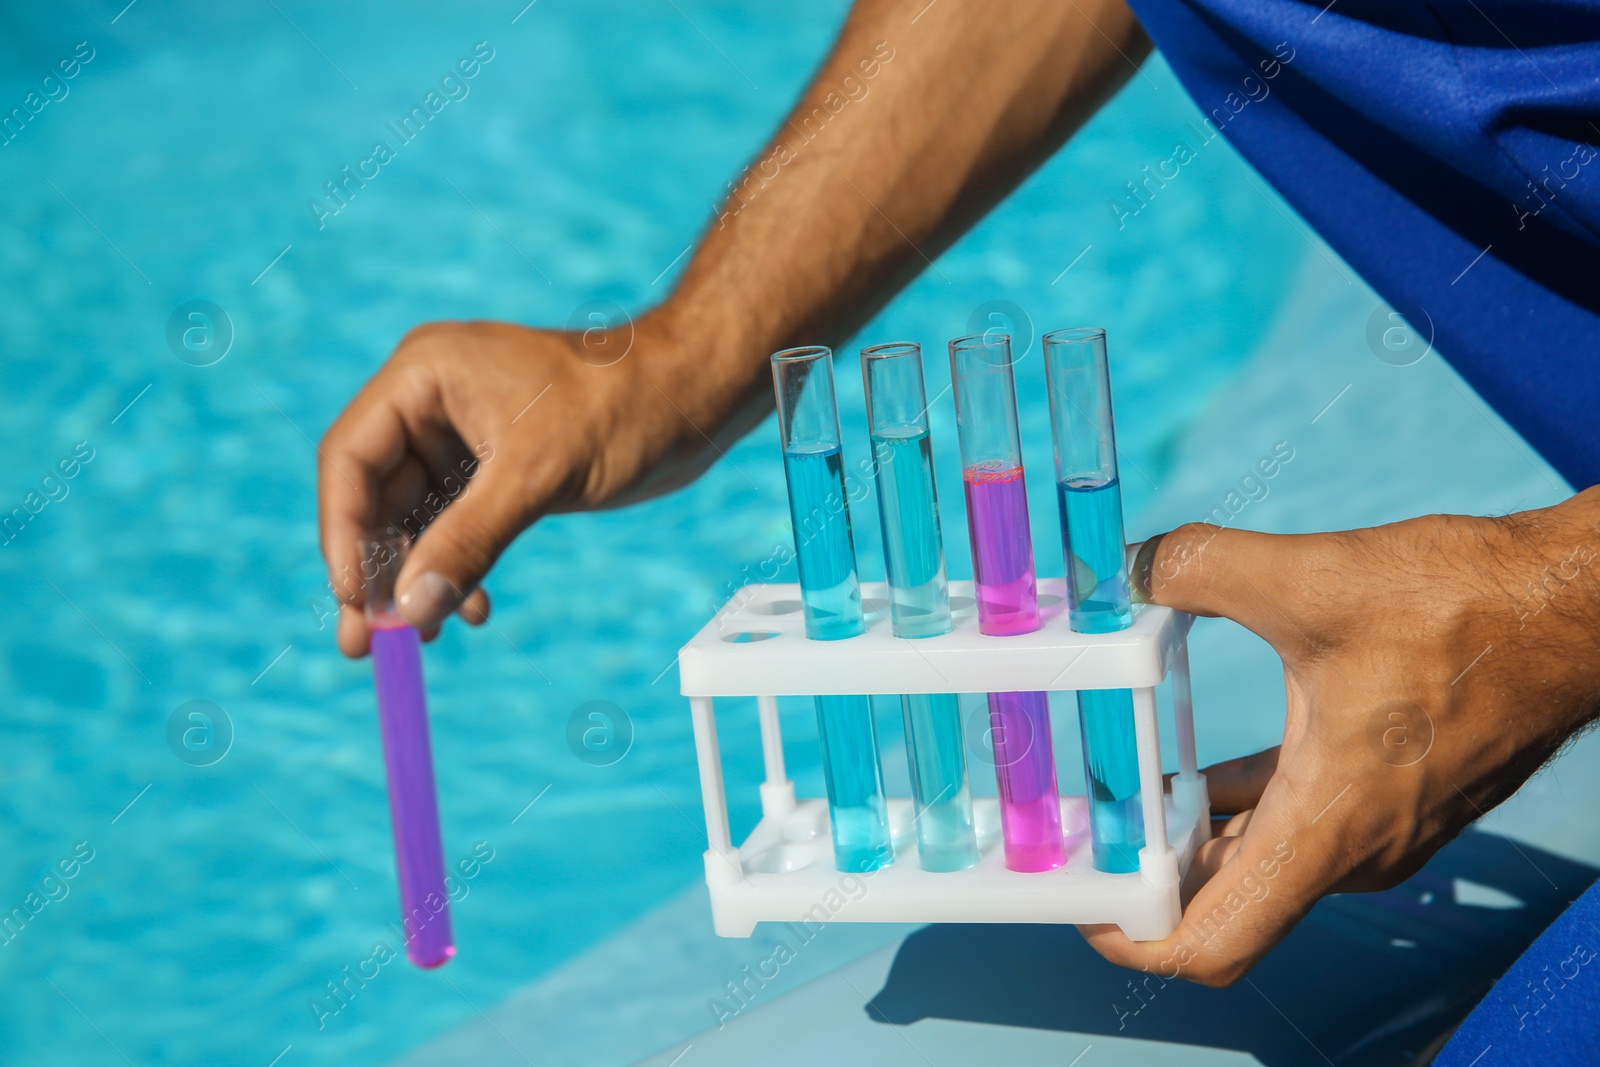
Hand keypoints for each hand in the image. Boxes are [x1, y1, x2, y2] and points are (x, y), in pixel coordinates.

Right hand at [317, 312, 749, 656]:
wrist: (694, 396)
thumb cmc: (623, 408)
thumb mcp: (536, 478)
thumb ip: (467, 543)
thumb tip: (408, 610)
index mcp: (424, 374)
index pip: (351, 458)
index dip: (342, 533)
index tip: (353, 600)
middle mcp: (433, 400)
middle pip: (375, 495)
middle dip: (376, 570)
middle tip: (364, 645)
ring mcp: (464, 434)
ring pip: (415, 517)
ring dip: (418, 578)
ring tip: (417, 641)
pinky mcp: (498, 465)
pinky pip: (456, 524)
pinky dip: (458, 567)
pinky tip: (472, 611)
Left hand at [1079, 492, 1599, 984]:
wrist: (1571, 611)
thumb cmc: (1467, 610)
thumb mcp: (1310, 577)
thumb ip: (1198, 568)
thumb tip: (1124, 567)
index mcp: (1328, 826)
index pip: (1217, 940)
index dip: (1137, 940)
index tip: (1084, 902)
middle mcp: (1355, 848)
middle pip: (1226, 902)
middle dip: (1148, 879)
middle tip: (1081, 833)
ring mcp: (1380, 829)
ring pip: (1260, 859)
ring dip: (1190, 839)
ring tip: (1116, 798)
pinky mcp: (1392, 797)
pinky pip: (1294, 825)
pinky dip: (1237, 809)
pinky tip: (1191, 768)